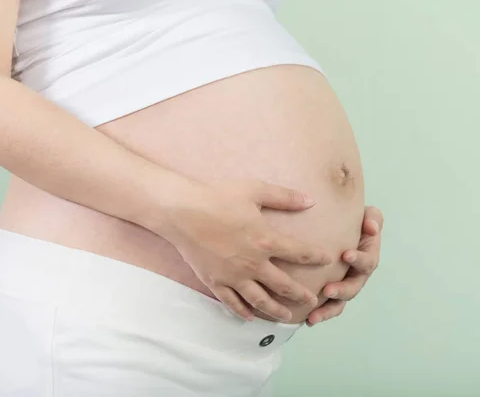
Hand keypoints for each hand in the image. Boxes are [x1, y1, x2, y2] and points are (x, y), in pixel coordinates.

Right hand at [157, 178, 333, 322]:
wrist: (181, 211)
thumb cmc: (217, 197)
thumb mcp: (254, 190)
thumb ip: (284, 197)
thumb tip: (311, 200)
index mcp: (265, 240)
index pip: (299, 253)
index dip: (316, 257)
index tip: (327, 261)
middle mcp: (253, 263)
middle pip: (283, 285)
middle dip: (301, 294)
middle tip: (311, 301)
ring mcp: (233, 276)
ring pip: (259, 300)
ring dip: (275, 310)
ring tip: (287, 318)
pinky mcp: (214, 281)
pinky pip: (231, 302)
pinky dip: (242, 311)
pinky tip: (249, 317)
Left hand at [305, 206, 383, 325]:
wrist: (336, 227)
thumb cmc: (353, 221)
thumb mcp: (367, 215)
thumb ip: (373, 219)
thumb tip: (372, 228)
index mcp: (367, 257)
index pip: (367, 261)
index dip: (359, 259)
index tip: (346, 255)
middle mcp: (357, 275)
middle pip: (353, 287)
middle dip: (341, 290)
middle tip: (328, 290)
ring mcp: (344, 285)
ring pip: (339, 303)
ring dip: (327, 310)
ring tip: (313, 315)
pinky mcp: (330, 293)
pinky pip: (327, 307)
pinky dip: (319, 314)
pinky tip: (306, 320)